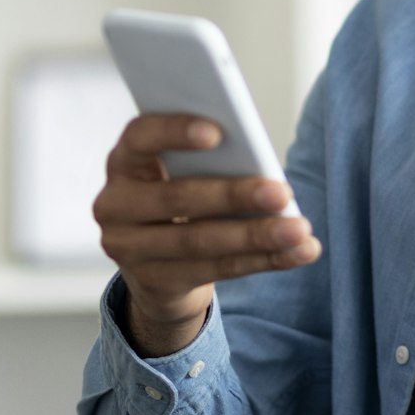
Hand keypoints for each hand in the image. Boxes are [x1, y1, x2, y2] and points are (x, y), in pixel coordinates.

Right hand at [92, 114, 320, 357]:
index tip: (217, 132)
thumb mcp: (183, 172)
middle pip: (178, 197)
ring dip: (257, 235)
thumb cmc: (181, 199)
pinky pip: (216, 270)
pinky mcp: (155, 282)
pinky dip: (264, 260)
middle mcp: (115, 204)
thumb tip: (260, 162)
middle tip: (281, 192)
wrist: (156, 265)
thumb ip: (208, 160)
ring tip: (299, 229)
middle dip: (235, 195)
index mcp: (124, 162)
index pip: (139, 137)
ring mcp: (129, 249)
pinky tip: (298, 252)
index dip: (174, 133)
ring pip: (200, 241)